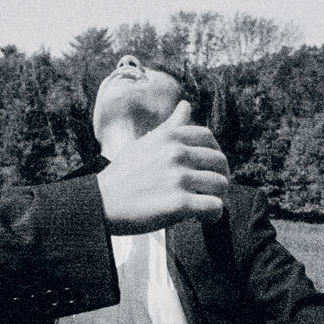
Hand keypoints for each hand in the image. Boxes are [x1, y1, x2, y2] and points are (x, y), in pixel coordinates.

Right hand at [96, 101, 228, 233]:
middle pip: (219, 162)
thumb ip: (170, 127)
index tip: (208, 167)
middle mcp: (177, 154)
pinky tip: (204, 218)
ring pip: (221, 184)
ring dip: (218, 197)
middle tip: (210, 190)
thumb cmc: (122, 175)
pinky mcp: (180, 204)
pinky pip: (215, 207)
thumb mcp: (145, 143)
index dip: (214, 152)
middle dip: (220, 176)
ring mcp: (179, 178)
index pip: (208, 137)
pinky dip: (214, 215)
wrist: (103, 203)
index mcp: (170, 137)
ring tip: (206, 205)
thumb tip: (186, 105)